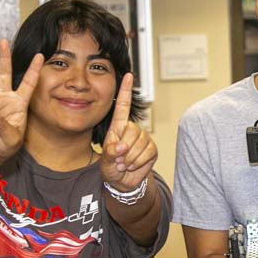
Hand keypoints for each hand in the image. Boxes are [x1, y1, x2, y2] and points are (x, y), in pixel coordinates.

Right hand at [0, 39, 40, 164]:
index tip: (40, 55)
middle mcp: (5, 98)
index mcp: (19, 102)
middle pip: (3, 73)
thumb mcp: (12, 139)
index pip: (28, 83)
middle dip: (3, 57)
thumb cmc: (6, 144)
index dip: (34, 69)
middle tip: (3, 42)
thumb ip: (3, 127)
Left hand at [100, 73, 156, 193]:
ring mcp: (143, 138)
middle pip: (132, 132)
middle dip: (124, 150)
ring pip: (140, 144)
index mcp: (118, 127)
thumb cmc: (112, 167)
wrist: (123, 182)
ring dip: (130, 159)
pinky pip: (148, 152)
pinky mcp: (152, 148)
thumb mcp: (105, 161)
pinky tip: (134, 165)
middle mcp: (132, 129)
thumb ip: (110, 153)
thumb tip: (122, 147)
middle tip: (119, 160)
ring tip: (125, 163)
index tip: (128, 75)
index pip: (122, 106)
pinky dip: (139, 162)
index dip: (126, 91)